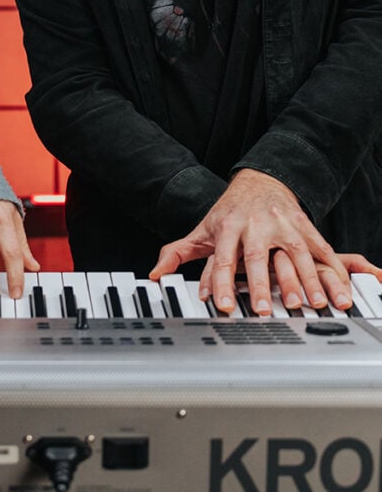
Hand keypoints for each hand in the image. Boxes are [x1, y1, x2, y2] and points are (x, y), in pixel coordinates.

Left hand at [149, 169, 348, 314]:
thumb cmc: (230, 212)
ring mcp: (281, 224)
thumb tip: (156, 274)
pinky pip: (319, 246)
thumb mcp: (203, 229)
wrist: (260, 180)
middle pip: (256, 257)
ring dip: (302, 280)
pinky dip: (329, 267)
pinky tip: (335, 288)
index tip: (223, 306)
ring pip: (293, 253)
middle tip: (264, 311)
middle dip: (260, 285)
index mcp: (227, 227)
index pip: (222, 259)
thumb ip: (178, 253)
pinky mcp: (303, 224)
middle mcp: (254, 225)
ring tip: (307, 304)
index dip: (220, 283)